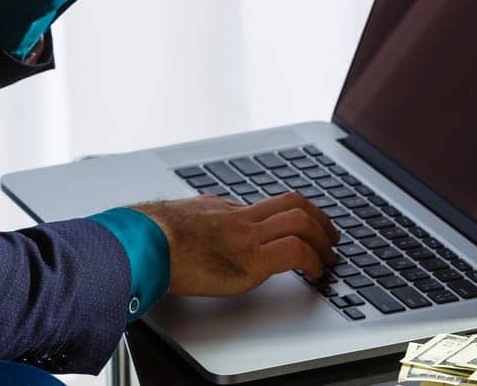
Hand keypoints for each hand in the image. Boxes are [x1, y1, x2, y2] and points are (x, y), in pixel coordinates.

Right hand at [131, 192, 340, 297]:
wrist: (145, 242)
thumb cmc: (153, 235)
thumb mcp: (183, 218)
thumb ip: (203, 221)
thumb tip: (205, 226)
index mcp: (225, 209)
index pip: (270, 204)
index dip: (294, 215)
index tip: (304, 226)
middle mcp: (241, 217)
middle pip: (294, 203)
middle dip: (320, 219)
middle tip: (331, 236)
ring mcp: (247, 236)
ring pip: (301, 221)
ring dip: (323, 238)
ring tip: (329, 257)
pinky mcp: (250, 260)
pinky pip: (295, 251)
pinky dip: (313, 260)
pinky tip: (315, 273)